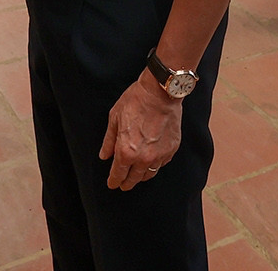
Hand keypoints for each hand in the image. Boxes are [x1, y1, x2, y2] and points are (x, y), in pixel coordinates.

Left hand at [100, 71, 181, 190]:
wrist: (160, 92)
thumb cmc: (135, 101)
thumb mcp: (114, 118)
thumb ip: (109, 141)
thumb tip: (105, 156)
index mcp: (126, 152)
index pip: (118, 175)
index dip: (113, 181)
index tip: (112, 184)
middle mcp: (143, 158)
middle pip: (134, 179)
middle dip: (126, 183)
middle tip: (123, 184)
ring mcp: (159, 155)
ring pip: (149, 174)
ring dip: (141, 176)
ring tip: (137, 174)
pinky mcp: (172, 149)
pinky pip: (161, 164)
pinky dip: (155, 164)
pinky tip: (151, 160)